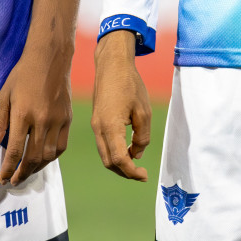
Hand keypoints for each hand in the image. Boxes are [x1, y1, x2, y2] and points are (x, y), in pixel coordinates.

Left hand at [0, 48, 72, 185]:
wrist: (50, 58)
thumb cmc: (23, 75)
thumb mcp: (4, 96)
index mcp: (23, 114)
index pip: (14, 151)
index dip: (8, 169)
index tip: (3, 179)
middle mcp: (42, 120)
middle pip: (33, 157)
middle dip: (22, 173)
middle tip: (14, 181)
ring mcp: (57, 120)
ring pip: (49, 155)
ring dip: (37, 168)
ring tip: (28, 172)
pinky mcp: (67, 118)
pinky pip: (61, 145)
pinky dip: (52, 156)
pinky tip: (44, 158)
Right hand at [91, 31, 151, 180]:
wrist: (112, 65)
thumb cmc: (130, 84)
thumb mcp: (143, 111)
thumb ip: (142, 136)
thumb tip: (137, 154)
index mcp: (109, 127)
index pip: (118, 159)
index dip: (131, 172)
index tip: (145, 176)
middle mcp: (98, 129)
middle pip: (109, 162)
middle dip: (124, 172)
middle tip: (141, 174)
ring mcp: (95, 125)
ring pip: (105, 155)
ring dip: (119, 163)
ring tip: (136, 164)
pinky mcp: (96, 121)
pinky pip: (104, 144)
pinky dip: (114, 152)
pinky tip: (128, 149)